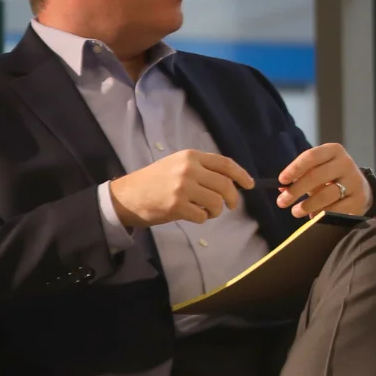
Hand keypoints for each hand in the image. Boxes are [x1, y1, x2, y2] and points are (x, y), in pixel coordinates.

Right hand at [107, 150, 252, 227]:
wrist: (126, 196)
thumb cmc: (154, 181)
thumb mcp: (177, 165)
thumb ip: (201, 168)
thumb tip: (231, 180)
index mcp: (190, 156)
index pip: (225, 164)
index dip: (242, 175)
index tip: (250, 185)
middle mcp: (188, 169)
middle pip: (225, 185)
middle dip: (232, 198)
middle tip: (230, 206)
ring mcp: (182, 187)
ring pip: (216, 202)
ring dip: (216, 211)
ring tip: (208, 211)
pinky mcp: (176, 206)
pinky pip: (202, 215)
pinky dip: (202, 218)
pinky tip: (194, 215)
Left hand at [276, 144, 371, 217]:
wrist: (359, 188)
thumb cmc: (330, 177)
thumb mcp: (317, 169)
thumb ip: (300, 176)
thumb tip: (282, 188)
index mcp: (334, 151)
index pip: (311, 156)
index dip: (294, 168)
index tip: (281, 180)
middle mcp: (346, 164)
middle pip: (316, 176)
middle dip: (296, 190)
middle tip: (282, 202)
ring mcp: (354, 182)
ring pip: (326, 195)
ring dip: (307, 205)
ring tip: (295, 211)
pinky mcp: (358, 200)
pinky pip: (336, 209)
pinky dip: (322, 214)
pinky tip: (314, 216)